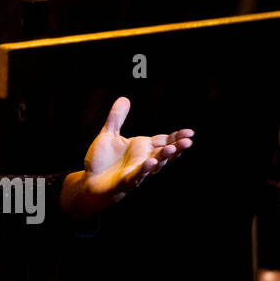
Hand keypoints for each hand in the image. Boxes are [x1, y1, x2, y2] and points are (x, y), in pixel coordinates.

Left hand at [63, 97, 192, 217]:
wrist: (89, 181)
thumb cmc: (101, 160)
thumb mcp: (108, 134)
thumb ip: (116, 118)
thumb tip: (124, 98)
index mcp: (142, 146)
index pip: (164, 140)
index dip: (177, 137)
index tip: (190, 133)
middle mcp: (144, 159)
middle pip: (164, 153)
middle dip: (176, 147)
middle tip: (188, 142)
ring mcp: (137, 171)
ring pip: (155, 165)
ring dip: (163, 158)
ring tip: (172, 149)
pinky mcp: (127, 181)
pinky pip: (138, 175)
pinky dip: (144, 170)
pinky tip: (150, 163)